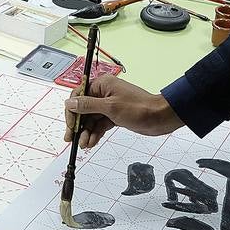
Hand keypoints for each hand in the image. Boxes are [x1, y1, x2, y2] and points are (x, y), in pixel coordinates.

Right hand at [64, 75, 183, 146]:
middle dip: (78, 125)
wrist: (160, 118)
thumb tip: (70, 103)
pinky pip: (100, 125)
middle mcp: (103, 93)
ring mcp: (109, 106)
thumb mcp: (110, 107)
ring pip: (91, 119)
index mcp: (102, 85)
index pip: (78, 95)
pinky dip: (95, 133)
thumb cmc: (139, 108)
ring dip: (86, 132)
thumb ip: (88, 105)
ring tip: (84, 144)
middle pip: (83, 109)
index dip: (72, 111)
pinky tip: (91, 142)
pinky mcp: (114, 116)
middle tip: (72, 139)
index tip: (70, 125)